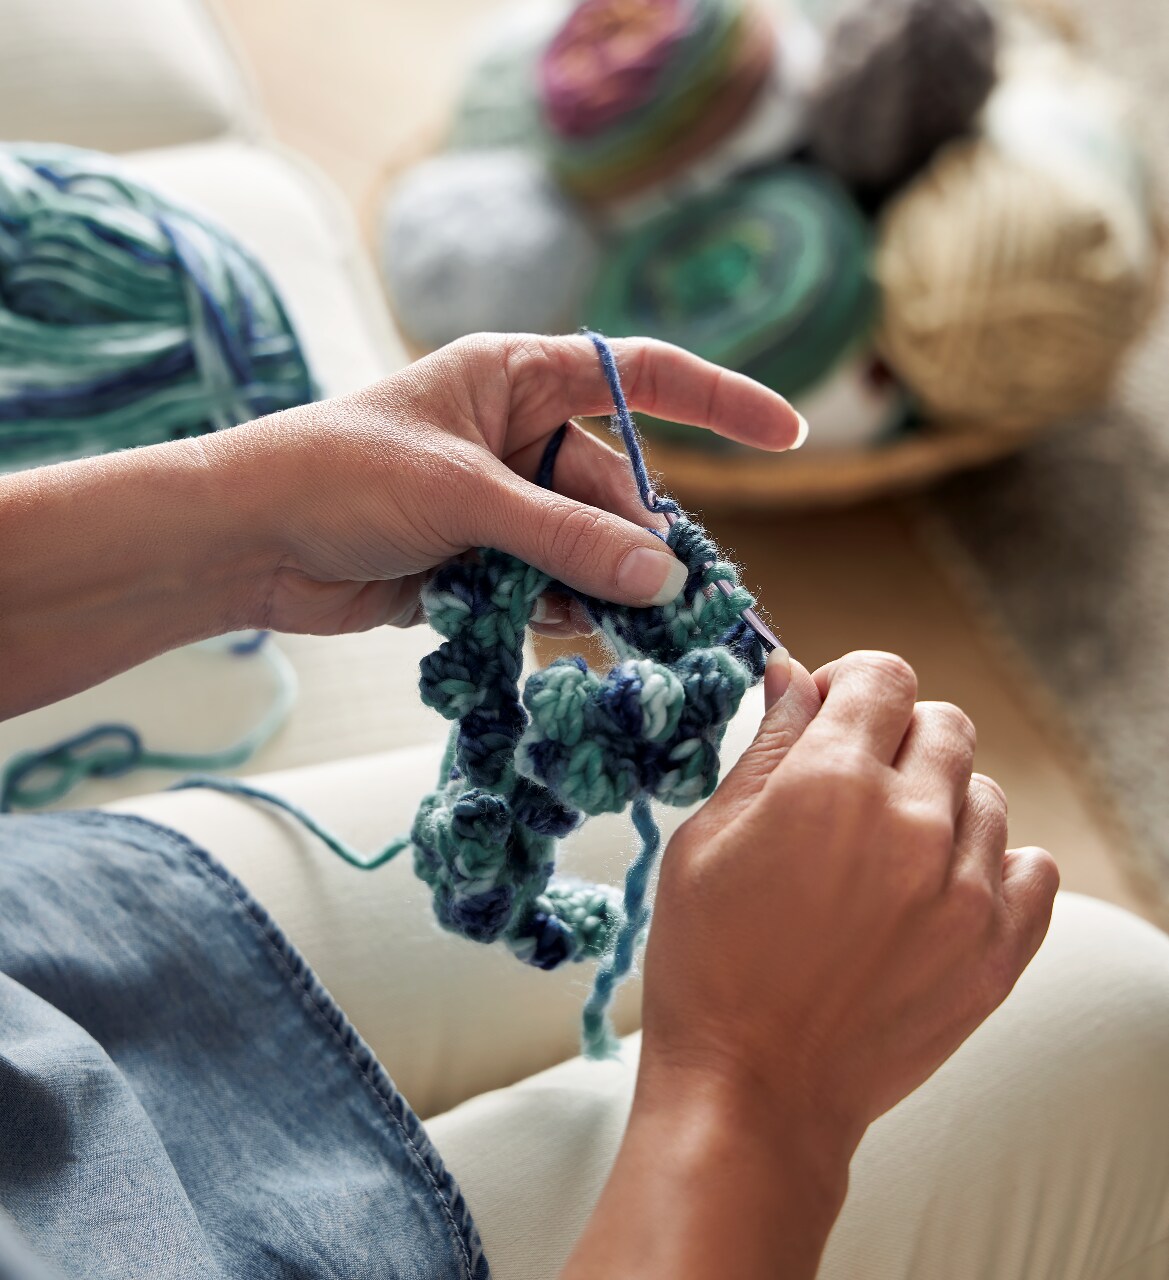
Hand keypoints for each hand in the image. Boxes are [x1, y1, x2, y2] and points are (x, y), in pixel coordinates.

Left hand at [205, 332, 802, 636]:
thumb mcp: (464, 496)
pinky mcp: (481, 563)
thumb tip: (667, 580)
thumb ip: (567, 537)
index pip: (641, 374)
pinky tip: (552, 633)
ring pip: (587, 549)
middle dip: (643, 543)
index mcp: (518, 378)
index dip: (719, 401)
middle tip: (684, 605)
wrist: (245, 541)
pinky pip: (548, 588)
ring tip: (624, 630)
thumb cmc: (339, 475)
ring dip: (601, 589)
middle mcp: (519, 436)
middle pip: (618, 489)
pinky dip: (558, 614)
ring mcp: (502, 503)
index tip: (790, 435)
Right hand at [642, 648, 1058, 1155]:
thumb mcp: (707, 837)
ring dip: (940, 802)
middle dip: (894, 737)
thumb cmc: (709, 962)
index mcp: (831, 782)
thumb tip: (794, 677)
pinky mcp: (999, 951)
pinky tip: (943, 886)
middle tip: (850, 787)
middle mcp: (913, 823)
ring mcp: (966, 890)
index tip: (829, 716)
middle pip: (942, 724)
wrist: (755, 1090)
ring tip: (889, 852)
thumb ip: (765, 746)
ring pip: (985, 792)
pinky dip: (995, 863)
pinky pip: (1034, 867)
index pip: (883, 676)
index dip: (850, 685)